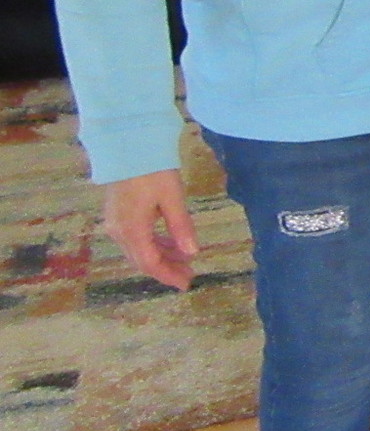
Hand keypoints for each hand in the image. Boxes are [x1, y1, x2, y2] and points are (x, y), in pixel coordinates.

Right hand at [103, 170, 198, 290]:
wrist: (127, 147)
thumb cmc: (152, 170)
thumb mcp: (172, 197)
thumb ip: (181, 226)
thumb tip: (192, 252)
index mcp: (132, 229)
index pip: (149, 263)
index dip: (168, 275)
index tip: (186, 283)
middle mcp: (119, 231)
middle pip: (142, 259)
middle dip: (166, 269)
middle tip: (189, 273)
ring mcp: (115, 223)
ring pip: (138, 250)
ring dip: (160, 256)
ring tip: (184, 259)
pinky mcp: (117, 215)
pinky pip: (134, 238)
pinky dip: (153, 244)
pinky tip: (169, 243)